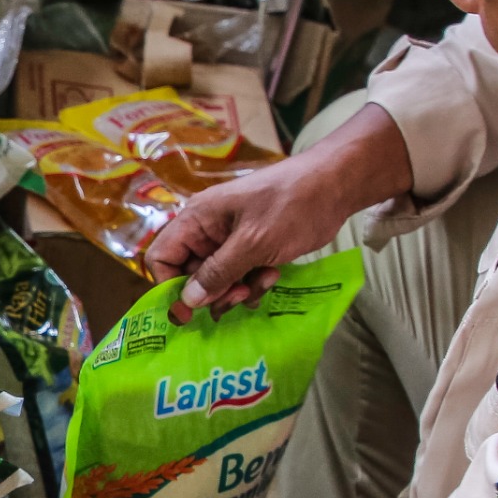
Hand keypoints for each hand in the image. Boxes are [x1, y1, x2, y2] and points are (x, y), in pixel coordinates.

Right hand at [147, 103, 412, 317]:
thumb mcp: (252, 243)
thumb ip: (217, 273)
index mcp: (197, 220)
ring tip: (261, 283)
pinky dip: (253, 283)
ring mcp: (230, 240)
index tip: (191, 311)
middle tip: (239, 296)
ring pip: (217, 280)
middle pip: (190, 275)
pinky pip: (239, 276)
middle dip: (213, 292)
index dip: (170, 287)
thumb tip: (187, 301)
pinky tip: (273, 275)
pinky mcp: (252, 249)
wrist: (334, 186)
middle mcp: (207, 230)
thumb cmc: (290, 206)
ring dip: (236, 290)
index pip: (162, 258)